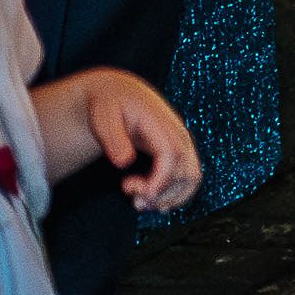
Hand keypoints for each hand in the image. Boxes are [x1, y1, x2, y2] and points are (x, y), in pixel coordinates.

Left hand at [29, 68, 197, 211]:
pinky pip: (189, 176)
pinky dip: (176, 193)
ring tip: (141, 202)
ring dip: (170, 197)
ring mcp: (181, 142)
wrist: (120, 92)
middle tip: (134, 200)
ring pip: (192, 177)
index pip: (172, 154)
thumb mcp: (103, 116)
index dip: (160, 180)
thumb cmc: (110, 103)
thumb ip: (114, 139)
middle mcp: (177, 133)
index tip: (138, 193)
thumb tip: (124, 162)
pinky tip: (156, 199)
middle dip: (162, 193)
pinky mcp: (179, 150)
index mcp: (161, 123)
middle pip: (187, 170)